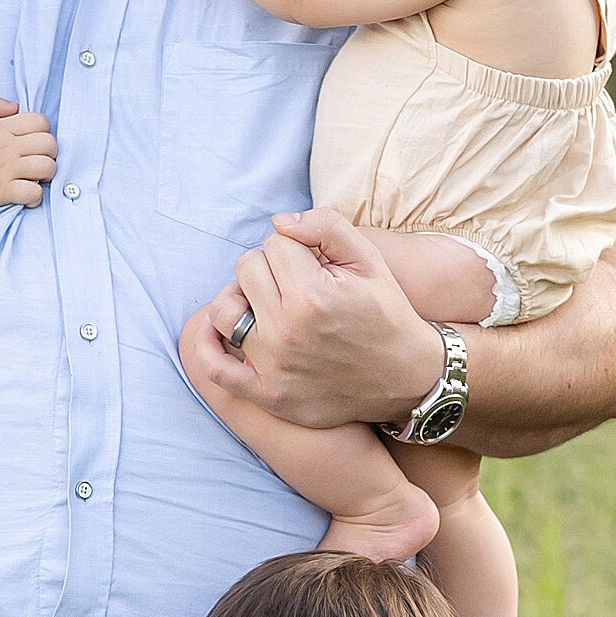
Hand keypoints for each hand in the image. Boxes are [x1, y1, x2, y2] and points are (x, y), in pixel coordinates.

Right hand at [0, 95, 57, 210]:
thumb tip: (15, 106)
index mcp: (2, 128)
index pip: (40, 121)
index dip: (43, 129)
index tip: (32, 138)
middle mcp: (8, 148)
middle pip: (49, 144)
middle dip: (49, 151)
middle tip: (37, 157)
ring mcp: (7, 171)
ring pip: (46, 167)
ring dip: (46, 172)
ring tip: (35, 176)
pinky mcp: (2, 192)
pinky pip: (33, 193)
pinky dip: (36, 196)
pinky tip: (28, 195)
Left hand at [181, 208, 442, 430]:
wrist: (406, 377)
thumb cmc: (386, 313)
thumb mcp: (369, 260)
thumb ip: (325, 226)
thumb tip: (278, 222)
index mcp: (312, 294)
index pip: (274, 244)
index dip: (295, 248)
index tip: (314, 266)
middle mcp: (287, 330)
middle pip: (247, 269)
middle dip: (270, 267)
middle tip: (295, 283)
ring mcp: (273, 365)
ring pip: (225, 308)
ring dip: (240, 297)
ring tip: (264, 301)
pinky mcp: (267, 394)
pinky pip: (216, 367)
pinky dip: (208, 344)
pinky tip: (217, 328)